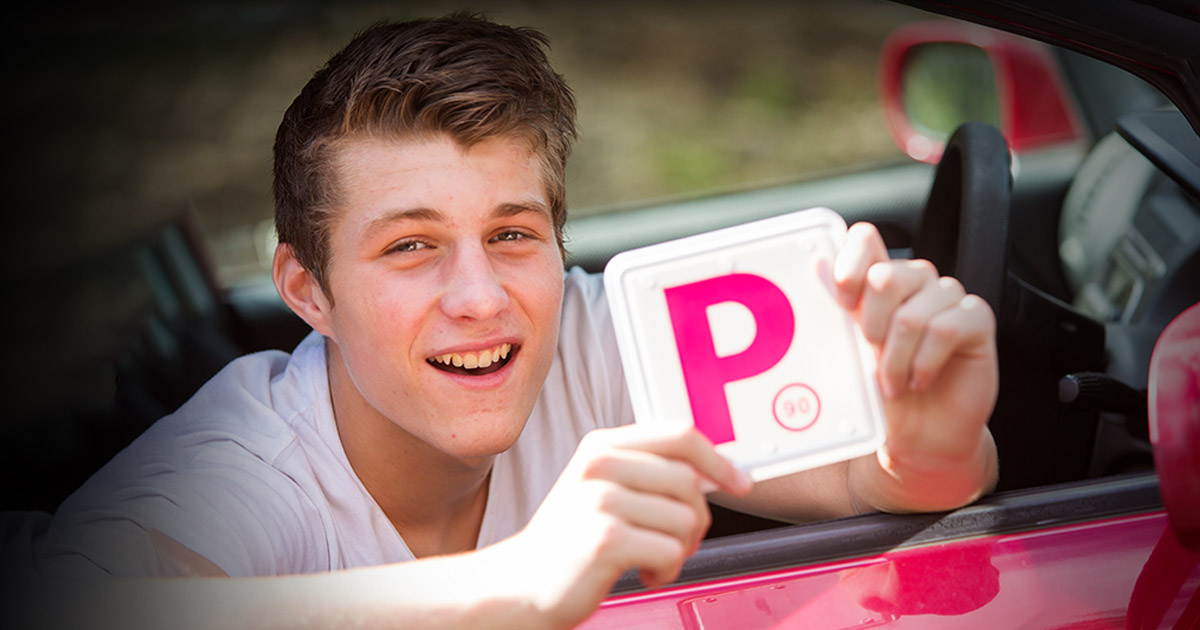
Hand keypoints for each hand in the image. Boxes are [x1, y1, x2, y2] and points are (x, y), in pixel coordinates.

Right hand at [490, 424, 751, 627]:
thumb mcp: (601, 487)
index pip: (680, 434)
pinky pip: (672, 550)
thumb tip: (717, 471)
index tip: (738, 482)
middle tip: (675, 541)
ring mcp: (600, 502)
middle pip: (690, 481)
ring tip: (649, 557)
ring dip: (681, 549)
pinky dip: (667, 569)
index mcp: (602, 445)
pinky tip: (641, 571)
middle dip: (697, 518)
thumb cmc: (569, 540)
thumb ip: (649, 471)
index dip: (718, 459)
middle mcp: (600, 466)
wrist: (520, 584)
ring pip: (687, 518)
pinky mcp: (606, 540)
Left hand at [833, 222, 997, 511]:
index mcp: (879, 282)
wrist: (919, 436)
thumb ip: (840, 307)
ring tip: (894, 382)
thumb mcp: (851, 350)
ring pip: (915, 311)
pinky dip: (926, 361)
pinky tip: (921, 379)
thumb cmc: (882, 393)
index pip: (866, 240)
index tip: (843, 299)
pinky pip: (947, 327)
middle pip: (888, 275)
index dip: (850, 261)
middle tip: (872, 356)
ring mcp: (948, 299)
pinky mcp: (977, 320)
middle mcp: (915, 283)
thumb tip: (817, 265)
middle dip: (872, 325)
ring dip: (897, 358)